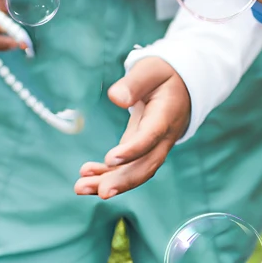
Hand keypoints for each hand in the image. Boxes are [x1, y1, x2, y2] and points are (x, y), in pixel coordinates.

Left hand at [74, 57, 190, 198]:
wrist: (181, 85)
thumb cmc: (163, 75)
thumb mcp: (150, 70)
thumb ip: (134, 83)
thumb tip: (115, 98)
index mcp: (166, 115)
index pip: (151, 136)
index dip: (132, 150)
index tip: (109, 159)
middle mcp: (163, 137)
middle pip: (146, 164)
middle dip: (123, 180)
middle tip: (100, 192)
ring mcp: (154, 146)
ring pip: (136, 171)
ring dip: (110, 182)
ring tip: (80, 187)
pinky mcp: (142, 149)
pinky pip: (128, 168)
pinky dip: (108, 175)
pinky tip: (87, 177)